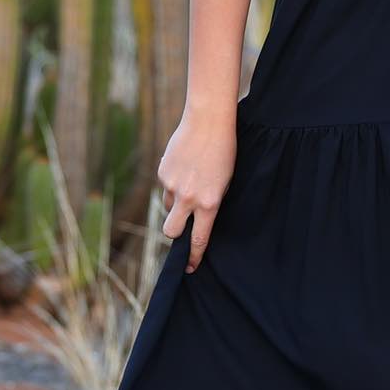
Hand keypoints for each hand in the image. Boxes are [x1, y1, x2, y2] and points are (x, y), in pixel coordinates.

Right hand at [156, 108, 237, 272]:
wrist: (209, 121)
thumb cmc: (224, 151)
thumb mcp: (226, 182)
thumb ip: (212, 202)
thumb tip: (199, 217)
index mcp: (209, 203)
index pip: (199, 239)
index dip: (194, 257)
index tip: (191, 268)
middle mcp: (188, 198)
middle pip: (171, 231)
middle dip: (175, 234)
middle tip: (182, 226)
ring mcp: (172, 185)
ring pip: (167, 207)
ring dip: (175, 204)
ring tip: (190, 184)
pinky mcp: (162, 172)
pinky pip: (165, 187)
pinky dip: (172, 183)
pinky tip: (184, 167)